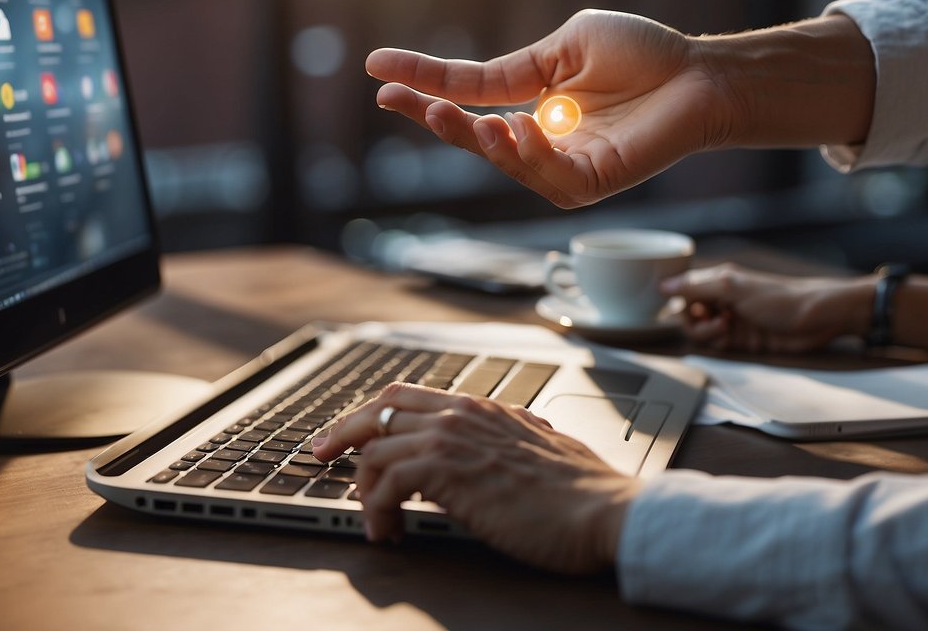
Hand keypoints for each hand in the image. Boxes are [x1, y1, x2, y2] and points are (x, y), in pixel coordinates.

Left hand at [311, 382, 640, 573]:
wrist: (606, 511)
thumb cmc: (582, 495)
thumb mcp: (537, 455)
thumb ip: (503, 449)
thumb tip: (479, 466)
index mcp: (485, 408)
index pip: (410, 395)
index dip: (371, 411)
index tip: (350, 431)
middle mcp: (464, 414)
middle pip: (381, 407)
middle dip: (343, 430)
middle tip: (321, 454)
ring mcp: (454, 438)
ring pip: (376, 446)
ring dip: (363, 487)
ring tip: (373, 520)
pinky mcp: (448, 470)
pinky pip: (385, 482)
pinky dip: (375, 510)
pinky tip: (387, 532)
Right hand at [365, 9, 740, 207]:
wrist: (701, 76)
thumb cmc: (644, 54)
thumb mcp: (565, 45)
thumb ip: (517, 67)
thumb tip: (469, 85)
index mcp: (530, 100)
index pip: (467, 93)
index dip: (423, 82)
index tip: (376, 71)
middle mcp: (540, 137)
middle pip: (476, 137)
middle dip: (439, 123)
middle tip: (410, 104)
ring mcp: (563, 165)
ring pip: (505, 162)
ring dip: (479, 141)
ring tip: (461, 117)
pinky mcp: (591, 183)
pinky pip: (547, 176)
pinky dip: (528, 155)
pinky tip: (519, 129)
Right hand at [663, 263, 873, 353]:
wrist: (815, 319)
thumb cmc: (779, 297)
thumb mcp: (733, 287)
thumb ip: (696, 286)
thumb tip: (663, 285)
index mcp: (718, 280)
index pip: (683, 289)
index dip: (677, 299)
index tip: (681, 304)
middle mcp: (722, 299)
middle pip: (687, 313)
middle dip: (691, 318)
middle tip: (707, 317)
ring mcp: (731, 320)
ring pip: (700, 331)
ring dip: (705, 331)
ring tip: (723, 326)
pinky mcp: (741, 340)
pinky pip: (716, 344)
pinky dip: (717, 341)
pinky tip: (730, 335)